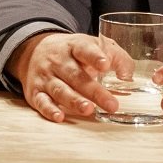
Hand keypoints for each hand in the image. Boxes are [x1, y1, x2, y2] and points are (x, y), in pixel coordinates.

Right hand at [11, 32, 133, 122]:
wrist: (34, 50)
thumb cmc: (72, 52)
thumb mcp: (93, 46)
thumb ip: (115, 57)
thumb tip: (128, 75)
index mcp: (74, 46)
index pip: (84, 49)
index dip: (95, 56)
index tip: (105, 64)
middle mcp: (58, 61)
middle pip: (75, 75)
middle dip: (93, 91)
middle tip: (111, 104)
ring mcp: (46, 77)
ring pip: (59, 89)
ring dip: (73, 100)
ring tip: (88, 109)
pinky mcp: (35, 92)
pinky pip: (41, 101)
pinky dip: (49, 110)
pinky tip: (59, 117)